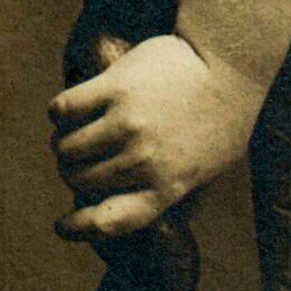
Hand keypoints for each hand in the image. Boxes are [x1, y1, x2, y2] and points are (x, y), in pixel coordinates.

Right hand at [49, 33, 267, 239]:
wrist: (231, 63)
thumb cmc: (224, 117)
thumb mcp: (215, 167)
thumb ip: (190, 197)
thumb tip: (176, 225)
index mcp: (167, 186)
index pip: (110, 222)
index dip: (79, 228)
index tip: (62, 225)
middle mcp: (144, 160)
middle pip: (79, 180)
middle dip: (73, 172)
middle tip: (82, 157)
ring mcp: (128, 123)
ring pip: (66, 147)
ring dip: (64, 143)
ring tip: (75, 133)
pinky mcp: (115, 87)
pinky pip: (63, 109)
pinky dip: (60, 112)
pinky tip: (71, 110)